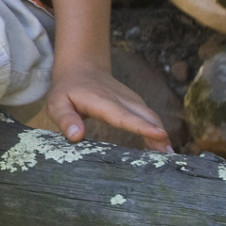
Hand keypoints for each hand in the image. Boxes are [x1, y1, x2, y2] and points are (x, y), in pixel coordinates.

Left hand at [43, 61, 172, 151]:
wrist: (81, 69)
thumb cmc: (67, 90)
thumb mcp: (56, 104)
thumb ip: (65, 119)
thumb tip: (76, 136)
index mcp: (102, 101)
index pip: (124, 116)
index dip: (142, 127)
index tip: (160, 135)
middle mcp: (121, 99)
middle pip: (145, 117)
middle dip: (159, 135)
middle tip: (170, 157)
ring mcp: (131, 100)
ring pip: (151, 117)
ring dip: (161, 135)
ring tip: (169, 157)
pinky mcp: (135, 104)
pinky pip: (150, 118)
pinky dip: (157, 131)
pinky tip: (161, 148)